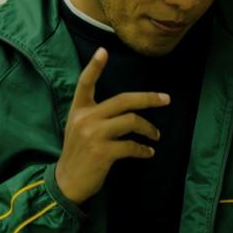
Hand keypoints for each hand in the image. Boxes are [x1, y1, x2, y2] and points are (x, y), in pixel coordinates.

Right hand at [55, 47, 170, 204]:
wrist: (66, 182)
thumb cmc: (78, 153)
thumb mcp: (78, 127)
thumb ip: (95, 114)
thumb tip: (126, 108)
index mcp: (79, 110)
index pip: (85, 83)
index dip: (94, 66)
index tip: (103, 50)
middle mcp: (85, 118)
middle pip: (123, 100)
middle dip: (148, 98)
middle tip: (166, 99)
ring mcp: (93, 135)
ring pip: (131, 121)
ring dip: (148, 129)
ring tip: (155, 135)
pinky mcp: (102, 153)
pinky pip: (131, 146)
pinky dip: (143, 149)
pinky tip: (148, 152)